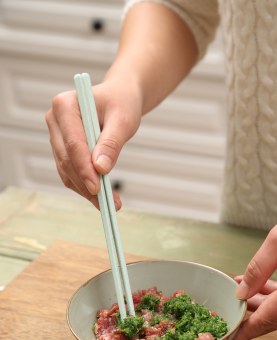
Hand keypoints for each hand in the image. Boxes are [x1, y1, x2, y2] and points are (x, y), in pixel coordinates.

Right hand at [45, 74, 142, 208]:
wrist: (118, 99)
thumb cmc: (121, 104)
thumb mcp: (123, 120)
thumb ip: (111, 143)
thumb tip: (101, 169)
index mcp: (64, 105)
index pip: (72, 143)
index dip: (84, 168)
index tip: (98, 188)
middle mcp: (54, 120)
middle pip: (67, 159)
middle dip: (86, 183)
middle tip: (107, 203)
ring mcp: (56, 136)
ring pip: (67, 170)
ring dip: (86, 190)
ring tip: (110, 204)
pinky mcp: (62, 150)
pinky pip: (70, 173)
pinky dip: (85, 187)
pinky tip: (102, 198)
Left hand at [228, 198, 276, 339]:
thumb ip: (259, 267)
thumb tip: (241, 293)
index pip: (268, 317)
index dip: (247, 332)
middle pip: (276, 319)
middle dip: (250, 320)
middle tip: (228, 319)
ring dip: (260, 306)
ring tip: (238, 292)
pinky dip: (273, 297)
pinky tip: (256, 286)